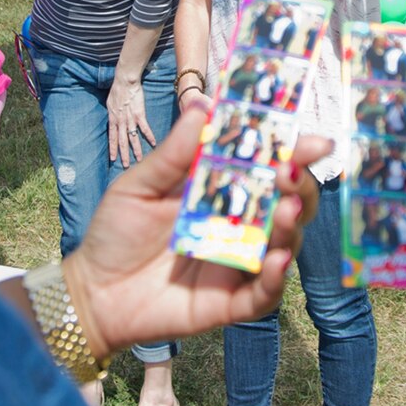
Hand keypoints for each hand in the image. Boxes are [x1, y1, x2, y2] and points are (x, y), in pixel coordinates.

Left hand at [64, 103, 325, 356]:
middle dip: (301, 185)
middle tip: (291, 172)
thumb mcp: (140, 185)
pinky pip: (263, 293)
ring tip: (285, 208)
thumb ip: (175, 152)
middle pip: (289, 202)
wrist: (92, 291)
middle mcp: (239, 224)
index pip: (268, 166)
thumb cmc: (116, 233)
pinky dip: (274, 278)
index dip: (294, 152)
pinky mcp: (230, 302)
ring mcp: (237, 263)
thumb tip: (202, 103)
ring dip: (291, 226)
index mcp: (222, 190)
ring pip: (283, 244)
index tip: (313, 140)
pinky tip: (274, 259)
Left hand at [106, 73, 155, 166]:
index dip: (113, 149)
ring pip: (133, 137)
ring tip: (139, 159)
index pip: (112, 138)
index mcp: (112, 119)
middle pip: (122, 141)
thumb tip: (113, 121)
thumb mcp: (110, 103)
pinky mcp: (139, 114)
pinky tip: (153, 144)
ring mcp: (130, 119)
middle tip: (126, 165)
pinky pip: (144, 128)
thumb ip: (112, 114)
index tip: (113, 159)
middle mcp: (121, 121)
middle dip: (124, 154)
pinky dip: (149, 136)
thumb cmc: (117, 90)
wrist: (125, 81)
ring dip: (136, 149)